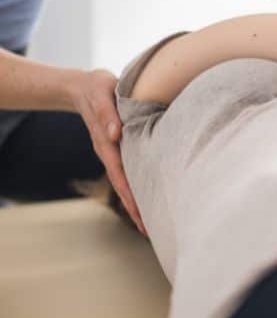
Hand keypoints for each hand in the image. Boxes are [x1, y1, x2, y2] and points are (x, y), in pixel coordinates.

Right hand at [66, 69, 146, 235]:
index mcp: (106, 141)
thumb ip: (108, 113)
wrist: (84, 87)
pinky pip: (129, 172)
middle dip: (135, 208)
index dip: (130, 193)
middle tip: (150, 231)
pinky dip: (138, 187)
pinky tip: (149, 199)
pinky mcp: (120, 149)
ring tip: (151, 226)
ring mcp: (113, 152)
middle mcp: (109, 151)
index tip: (139, 212)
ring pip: (126, 182)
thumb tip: (116, 134)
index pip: (120, 173)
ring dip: (137, 203)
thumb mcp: (101, 94)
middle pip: (123, 185)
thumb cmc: (97, 88)